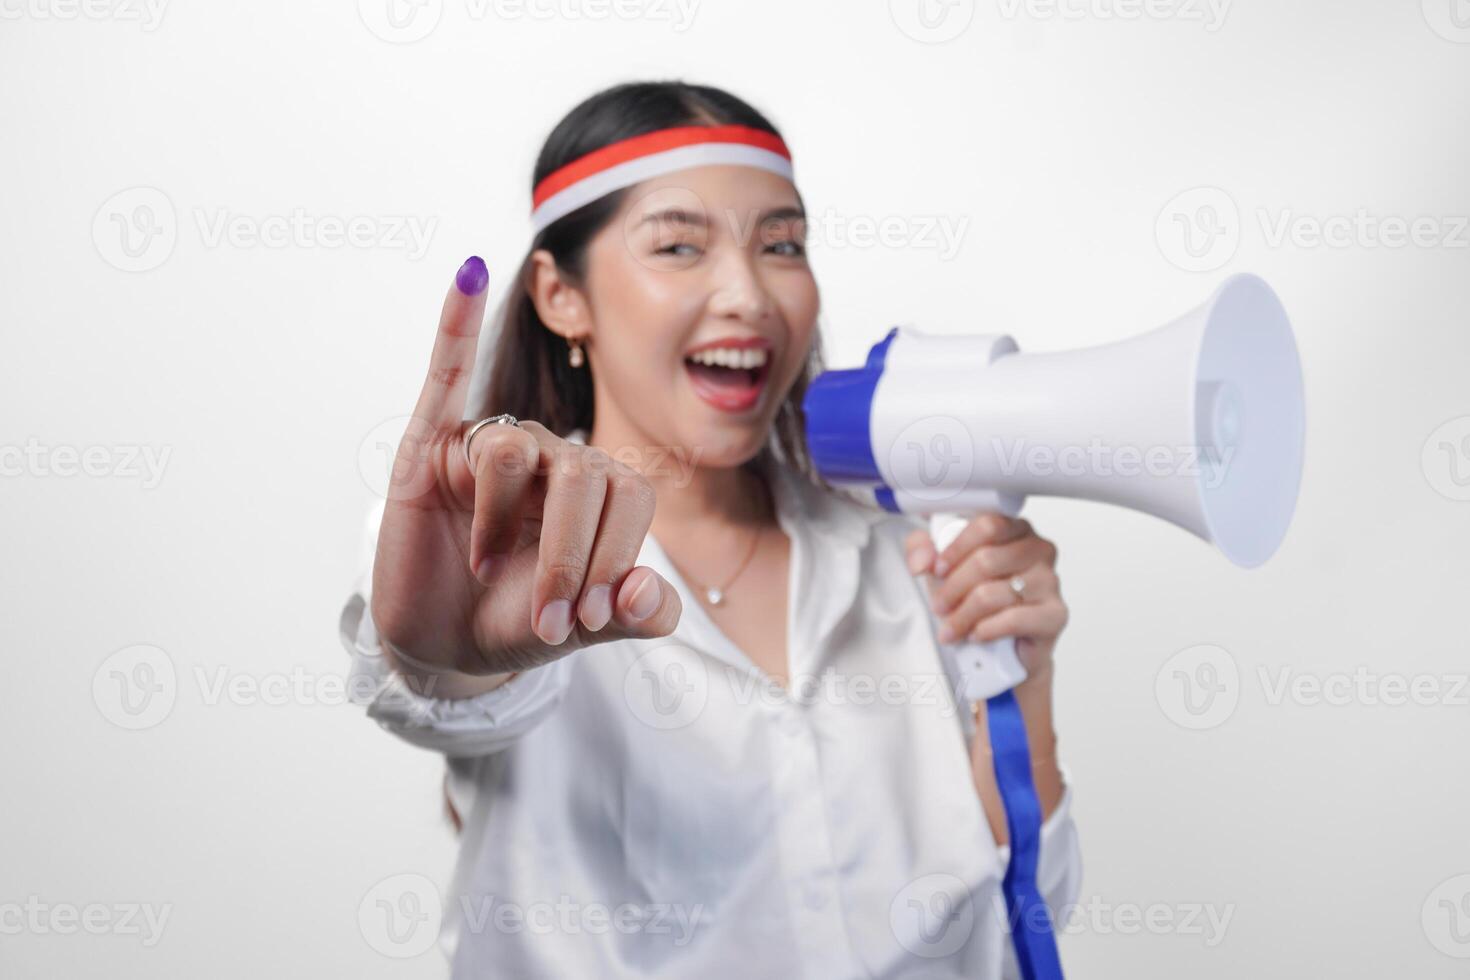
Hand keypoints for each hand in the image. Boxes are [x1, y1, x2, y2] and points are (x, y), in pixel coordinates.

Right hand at [369, 257, 681, 681]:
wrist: (441, 643)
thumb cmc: (515, 621)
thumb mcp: (578, 627)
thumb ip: (630, 614)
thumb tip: (649, 592)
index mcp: (599, 489)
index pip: (629, 494)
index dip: (613, 556)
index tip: (585, 619)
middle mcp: (552, 455)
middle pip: (581, 475)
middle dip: (568, 556)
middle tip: (547, 620)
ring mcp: (490, 447)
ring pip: (515, 450)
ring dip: (503, 524)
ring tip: (486, 572)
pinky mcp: (430, 447)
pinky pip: (446, 373)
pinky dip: (456, 323)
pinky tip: (469, 273)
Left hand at [904, 514, 1067, 677]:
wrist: (1004, 645)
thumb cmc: (978, 599)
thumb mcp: (941, 568)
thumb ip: (922, 551)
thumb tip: (922, 560)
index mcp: (1014, 529)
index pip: (988, 524)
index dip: (956, 547)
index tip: (937, 568)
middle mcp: (1037, 550)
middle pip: (987, 560)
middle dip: (953, 588)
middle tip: (939, 605)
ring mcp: (1049, 581)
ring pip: (994, 592)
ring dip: (964, 614)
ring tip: (952, 628)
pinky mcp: (1055, 614)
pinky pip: (1014, 619)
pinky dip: (987, 629)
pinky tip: (977, 633)